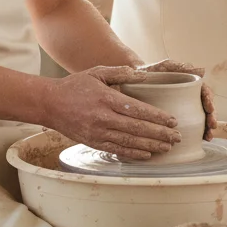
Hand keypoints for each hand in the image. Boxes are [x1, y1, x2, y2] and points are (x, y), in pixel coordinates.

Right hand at [44, 67, 180, 160]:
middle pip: (137, 128)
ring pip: (129, 142)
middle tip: (177, 137)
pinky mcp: (92, 142)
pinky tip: (147, 154)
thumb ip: (120, 72)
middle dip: (160, 134)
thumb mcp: (97, 72)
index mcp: (107, 98)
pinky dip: (133, 153)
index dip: (157, 117)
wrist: (49, 104)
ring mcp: (97, 132)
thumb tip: (143, 74)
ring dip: (151, 146)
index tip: (173, 121)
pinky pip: (117, 150)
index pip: (138, 110)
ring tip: (167, 147)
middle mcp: (103, 117)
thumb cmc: (75, 86)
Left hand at [134, 59, 217, 140]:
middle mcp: (190, 97)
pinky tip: (200, 140)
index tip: (210, 108)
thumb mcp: (166, 67)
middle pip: (206, 107)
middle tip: (211, 126)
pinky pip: (189, 127)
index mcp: (190, 85)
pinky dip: (197, 134)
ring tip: (208, 137)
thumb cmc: (151, 72)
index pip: (205, 92)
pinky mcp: (176, 117)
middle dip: (211, 117)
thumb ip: (182, 67)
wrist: (134, 82)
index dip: (210, 101)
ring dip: (207, 128)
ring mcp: (184, 108)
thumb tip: (203, 70)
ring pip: (200, 118)